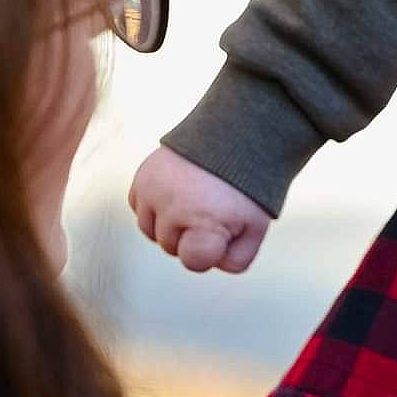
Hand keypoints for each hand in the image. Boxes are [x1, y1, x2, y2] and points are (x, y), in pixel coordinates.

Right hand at [129, 145, 271, 272]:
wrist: (237, 131)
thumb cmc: (249, 182)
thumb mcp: (256, 225)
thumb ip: (236, 258)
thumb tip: (208, 264)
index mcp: (205, 221)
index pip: (194, 261)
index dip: (212, 250)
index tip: (224, 230)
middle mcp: (173, 207)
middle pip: (171, 247)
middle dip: (192, 234)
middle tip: (214, 205)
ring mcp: (154, 191)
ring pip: (151, 231)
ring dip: (171, 222)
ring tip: (197, 197)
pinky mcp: (142, 178)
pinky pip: (140, 209)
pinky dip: (156, 205)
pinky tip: (179, 190)